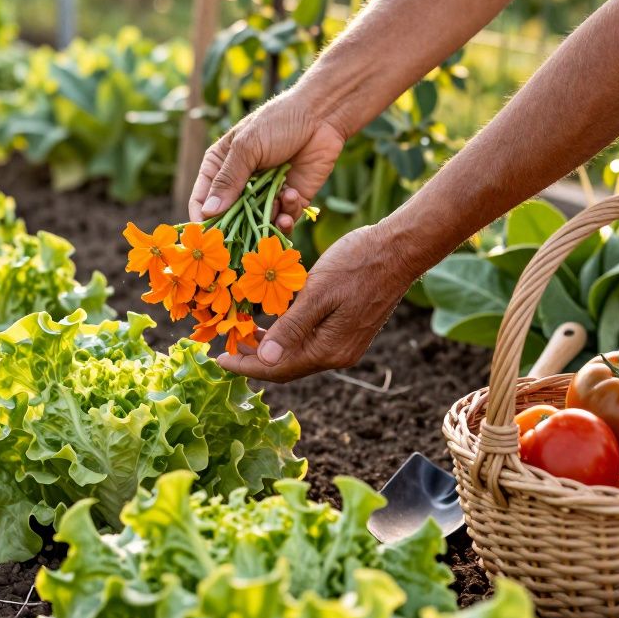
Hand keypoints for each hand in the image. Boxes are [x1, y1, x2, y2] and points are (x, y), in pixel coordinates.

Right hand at [189, 89, 347, 232]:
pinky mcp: (289, 200)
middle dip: (237, 228)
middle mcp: (240, 184)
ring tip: (279, 202)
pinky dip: (287, 214)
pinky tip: (292, 195)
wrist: (322, 116)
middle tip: (245, 234)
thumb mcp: (247, 148)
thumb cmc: (278, 122)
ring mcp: (265, 194)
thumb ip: (228, 180)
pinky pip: (283, 220)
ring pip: (257, 223)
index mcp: (220, 167)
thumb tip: (209, 212)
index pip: (202, 200)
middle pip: (229, 218)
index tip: (209, 236)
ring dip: (267, 219)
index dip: (202, 219)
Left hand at [217, 223, 418, 381]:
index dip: (246, 366)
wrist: (400, 249)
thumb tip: (263, 360)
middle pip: (287, 366)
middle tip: (224, 345)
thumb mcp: (318, 292)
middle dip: (254, 359)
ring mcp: (345, 343)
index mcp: (329, 350)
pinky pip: (310, 341)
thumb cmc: (358, 263)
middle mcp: (338, 354)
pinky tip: (272, 323)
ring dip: (269, 347)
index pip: (278, 369)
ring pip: (298, 354)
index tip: (218, 359)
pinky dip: (287, 335)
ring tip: (243, 334)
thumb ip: (291, 328)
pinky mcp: (349, 329)